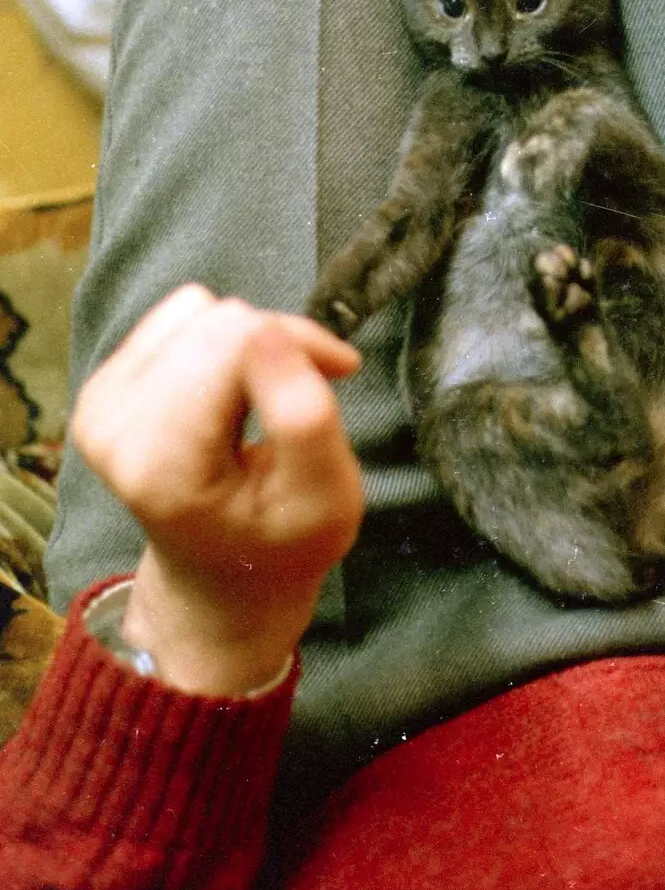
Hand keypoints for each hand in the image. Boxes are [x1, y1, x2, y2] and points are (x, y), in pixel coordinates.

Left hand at [71, 285, 362, 693]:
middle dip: (276, 342)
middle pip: (215, 320)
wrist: (222, 579)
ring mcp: (98, 404)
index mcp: (161, 463)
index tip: (340, 376)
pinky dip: (218, 344)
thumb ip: (304, 418)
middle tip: (307, 392)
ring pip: (197, 310)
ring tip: (264, 400)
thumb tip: (268, 329)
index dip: (300, 343)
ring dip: (246, 343)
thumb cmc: (285, 541)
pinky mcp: (103, 387)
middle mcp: (110, 427)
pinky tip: (229, 394)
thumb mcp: (326, 499)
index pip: (235, 339)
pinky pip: (176, 317)